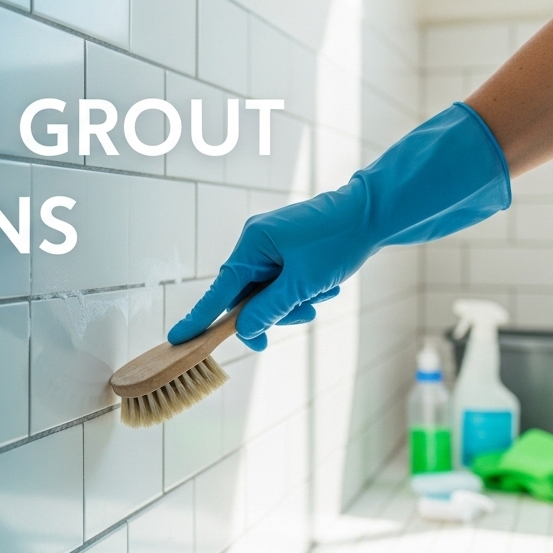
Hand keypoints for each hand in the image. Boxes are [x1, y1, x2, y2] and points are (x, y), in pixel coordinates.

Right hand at [168, 102, 511, 350]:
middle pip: (248, 296)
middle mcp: (256, 243)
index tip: (177, 338)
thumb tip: (244, 330)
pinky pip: (285, 283)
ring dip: (295, 303)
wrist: (374, 214)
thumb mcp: (301, 283)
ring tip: (321, 292)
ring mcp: (273, 246)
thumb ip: (268, 310)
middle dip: (275, 310)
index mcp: (251, 244)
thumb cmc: (337, 241)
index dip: (200, 318)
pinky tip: (326, 283)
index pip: (219, 290)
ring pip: (270, 294)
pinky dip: (303, 291)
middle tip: (302, 312)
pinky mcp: (290, 251)